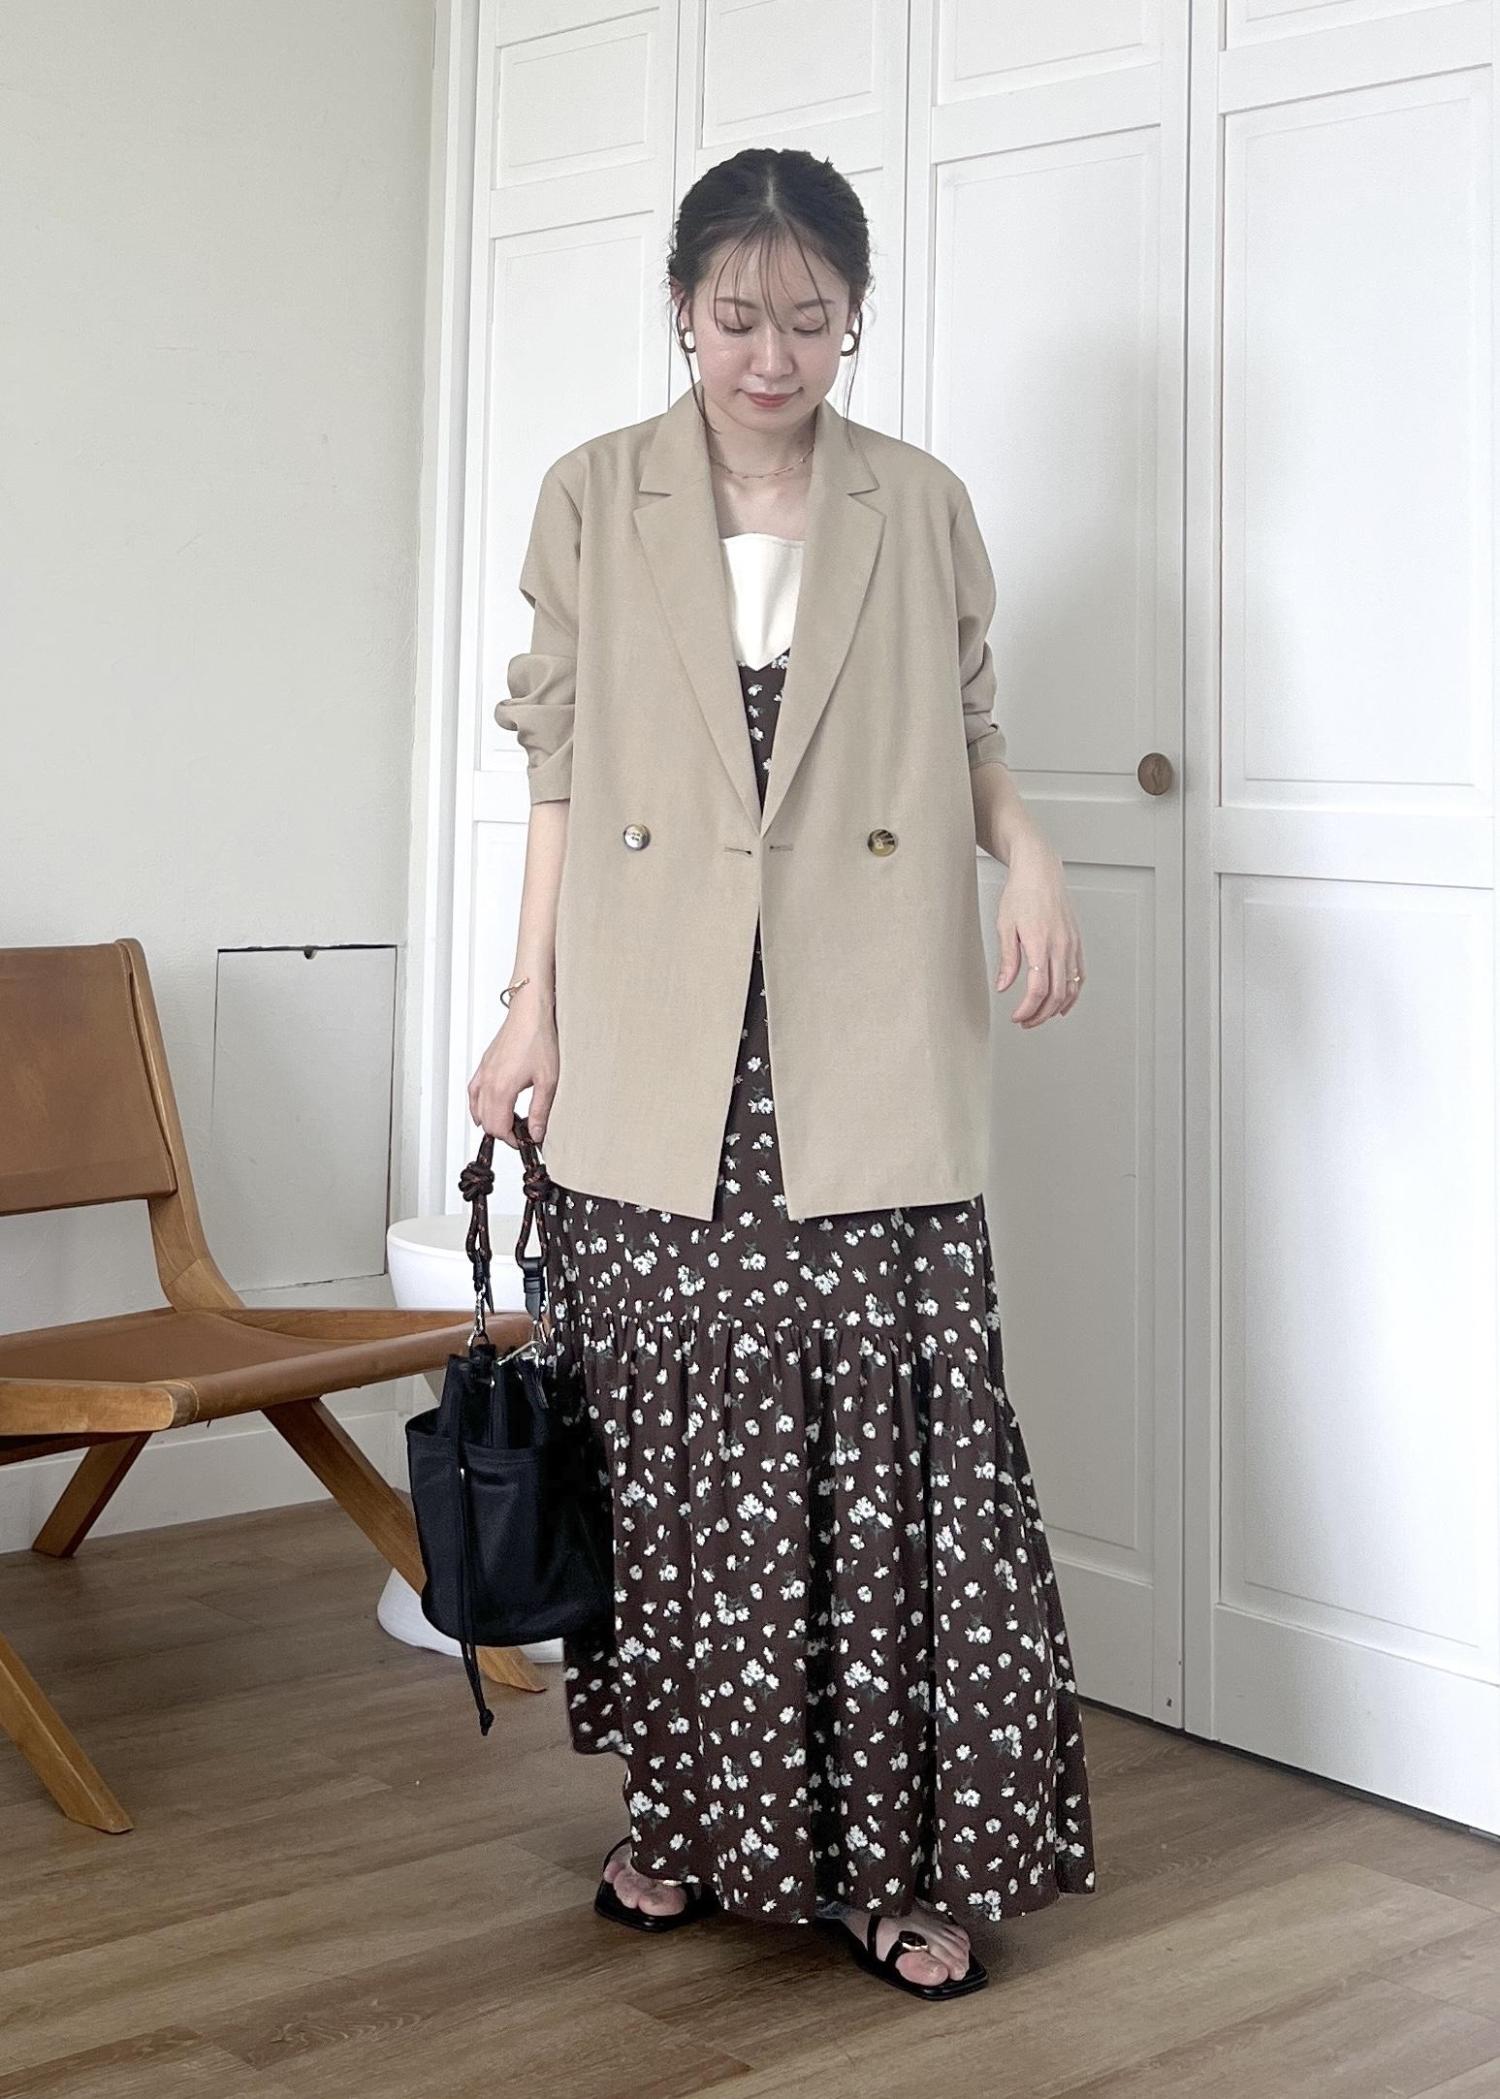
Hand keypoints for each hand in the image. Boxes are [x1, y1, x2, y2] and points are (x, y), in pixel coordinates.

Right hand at [467, 988, 558, 1146]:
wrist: (529, 1013)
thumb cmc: (538, 1039)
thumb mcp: (548, 1081)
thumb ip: (540, 1111)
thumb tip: (536, 1133)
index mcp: (502, 1089)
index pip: (499, 1128)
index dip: (512, 1140)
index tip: (525, 1142)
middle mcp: (488, 1083)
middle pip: (487, 1122)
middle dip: (503, 1133)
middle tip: (522, 1134)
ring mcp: (484, 1073)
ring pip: (477, 1109)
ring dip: (491, 1121)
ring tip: (510, 1123)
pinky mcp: (484, 1065)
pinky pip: (473, 1093)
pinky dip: (477, 1106)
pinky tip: (484, 1109)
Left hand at [994, 837, 1084, 1026]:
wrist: (1040, 871)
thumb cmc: (1021, 893)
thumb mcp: (1005, 926)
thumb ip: (1007, 960)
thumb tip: (1003, 986)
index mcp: (1040, 944)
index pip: (1038, 989)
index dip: (1027, 1009)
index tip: (1016, 1017)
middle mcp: (1060, 946)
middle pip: (1056, 994)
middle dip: (1040, 1015)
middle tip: (1025, 1022)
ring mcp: (1072, 945)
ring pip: (1071, 988)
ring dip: (1055, 1008)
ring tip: (1040, 1016)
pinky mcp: (1077, 942)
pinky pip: (1079, 975)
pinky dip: (1073, 994)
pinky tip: (1062, 1003)